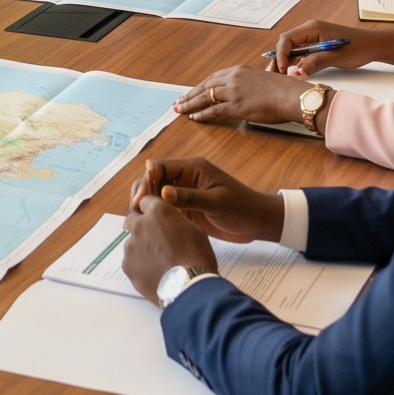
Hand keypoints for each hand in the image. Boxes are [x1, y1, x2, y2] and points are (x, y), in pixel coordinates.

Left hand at [120, 192, 219, 302]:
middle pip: (132, 219)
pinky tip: (153, 274)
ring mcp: (131, 246)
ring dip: (141, 247)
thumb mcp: (195, 230)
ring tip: (158, 262)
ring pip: (132, 243)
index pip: (146, 200)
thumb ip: (175, 222)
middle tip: (155, 239)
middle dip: (141, 225)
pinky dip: (139, 265)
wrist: (189, 287)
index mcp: (158, 212)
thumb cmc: (197, 256)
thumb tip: (169, 226)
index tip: (158, 218)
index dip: (152, 209)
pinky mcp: (127, 266)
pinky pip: (131, 261)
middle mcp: (139, 225)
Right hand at [131, 157, 282, 243]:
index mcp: (192, 168)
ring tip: (138, 220)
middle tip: (136, 211)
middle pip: (153, 179)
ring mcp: (184, 194)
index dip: (147, 181)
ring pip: (156, 195)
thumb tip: (163, 192)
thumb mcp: (217, 202)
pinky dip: (155, 215)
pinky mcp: (185, 209)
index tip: (141, 199)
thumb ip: (190, 197)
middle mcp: (185, 178)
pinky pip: (164, 209)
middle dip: (142, 192)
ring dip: (146, 204)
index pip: (160, 167)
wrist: (257, 223)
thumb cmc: (242, 208)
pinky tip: (149, 227)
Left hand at [173, 64, 309, 126]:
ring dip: (190, 104)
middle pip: (205, 86)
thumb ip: (251, 83)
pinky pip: (214, 110)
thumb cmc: (284, 89)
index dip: (201, 86)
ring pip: (205, 97)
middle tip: (179, 101)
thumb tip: (249, 89)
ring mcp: (233, 92)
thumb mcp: (264, 79)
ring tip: (180, 109)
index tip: (192, 91)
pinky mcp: (236, 106)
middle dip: (190, 94)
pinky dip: (202, 114)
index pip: (213, 78)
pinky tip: (194, 117)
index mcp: (239, 70)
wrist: (292, 96)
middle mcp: (233, 78)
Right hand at [268, 18, 393, 75]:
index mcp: (313, 28)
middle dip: (279, 59)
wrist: (373, 46)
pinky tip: (293, 73)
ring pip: (293, 49)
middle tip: (274, 75)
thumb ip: (314, 63)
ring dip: (286, 61)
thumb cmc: (357, 47)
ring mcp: (313, 38)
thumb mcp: (335, 57)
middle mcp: (310, 30)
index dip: (281, 54)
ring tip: (280, 76)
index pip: (287, 39)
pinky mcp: (317, 45)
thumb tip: (296, 72)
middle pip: (287, 43)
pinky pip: (302, 53)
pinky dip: (296, 62)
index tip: (282, 69)